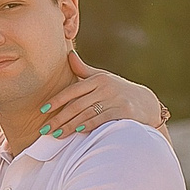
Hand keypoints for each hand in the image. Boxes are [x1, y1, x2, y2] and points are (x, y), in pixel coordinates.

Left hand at [37, 56, 166, 140]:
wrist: (147, 103)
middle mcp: (106, 88)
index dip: (56, 101)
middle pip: (77, 105)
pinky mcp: (125, 111)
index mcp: (98, 79)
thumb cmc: (118, 90)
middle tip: (45, 129)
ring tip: (57, 134)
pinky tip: (78, 131)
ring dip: (70, 126)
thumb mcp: (102, 78)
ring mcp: (116, 100)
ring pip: (87, 114)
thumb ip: (84, 70)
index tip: (43, 110)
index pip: (72, 91)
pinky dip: (89, 125)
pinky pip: (102, 119)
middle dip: (59, 118)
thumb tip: (69, 55)